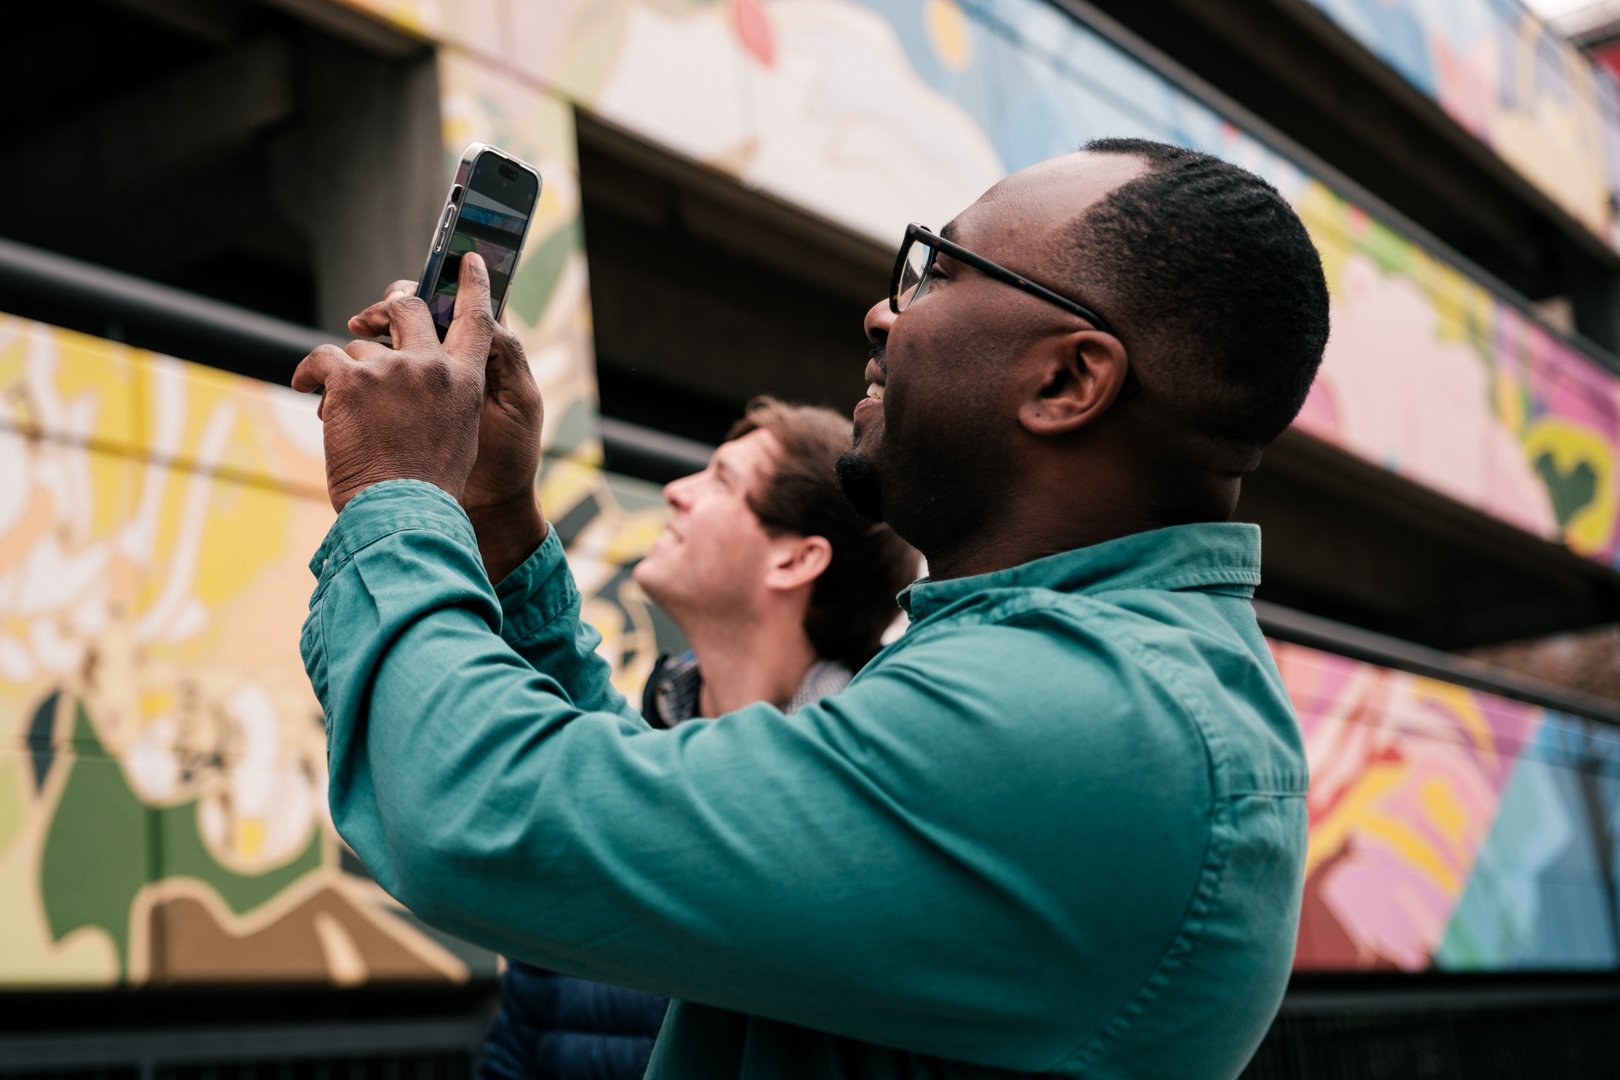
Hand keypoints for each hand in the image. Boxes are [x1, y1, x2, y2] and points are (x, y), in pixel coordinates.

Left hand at [291, 254, 494, 513]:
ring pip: (359, 347)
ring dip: (347, 373)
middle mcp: (432, 366)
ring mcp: (391, 370)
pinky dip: (310, 373)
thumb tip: (421, 376)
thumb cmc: (428, 484)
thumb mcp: (459, 432)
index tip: (469, 260)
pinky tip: (308, 389)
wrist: (401, 512)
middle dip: (388, 304)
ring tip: (344, 411)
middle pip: (409, 307)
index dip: (474, 285)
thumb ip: (446, 394)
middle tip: (372, 315)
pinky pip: (322, 358)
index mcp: (466, 380)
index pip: (477, 318)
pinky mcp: (350, 379)